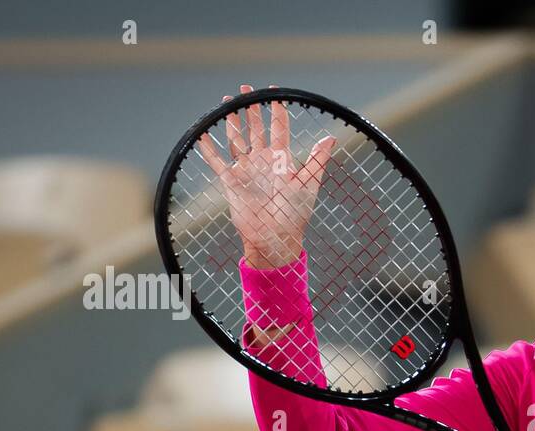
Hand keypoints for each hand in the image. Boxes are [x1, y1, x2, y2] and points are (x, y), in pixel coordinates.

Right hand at [196, 83, 337, 268]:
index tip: (274, 91)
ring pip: (236, 139)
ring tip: (227, 103)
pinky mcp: (231, 181)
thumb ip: (317, 161)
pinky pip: (217, 161)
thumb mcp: (308, 184)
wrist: (275, 237)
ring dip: (231, 122)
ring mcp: (246, 169)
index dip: (277, 109)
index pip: (279, 128)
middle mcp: (263, 161)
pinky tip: (203, 133)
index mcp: (281, 159)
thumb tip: (330, 138)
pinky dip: (209, 149)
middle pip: (255, 128)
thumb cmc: (295, 214)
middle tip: (246, 88)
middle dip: (251, 108)